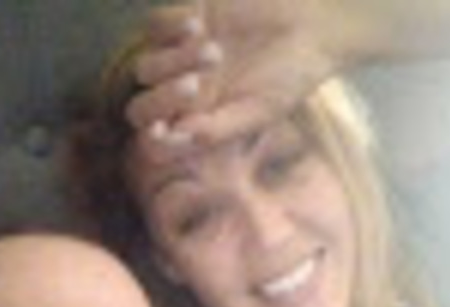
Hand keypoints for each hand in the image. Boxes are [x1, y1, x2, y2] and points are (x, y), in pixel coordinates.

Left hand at [127, 0, 342, 158]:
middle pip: (140, 109)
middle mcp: (181, 97)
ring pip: (144, 69)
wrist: (309, 28)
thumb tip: (180, 141)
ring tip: (216, 51)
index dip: (151, 140)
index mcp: (197, 124)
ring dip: (173, 61)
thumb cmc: (288, 78)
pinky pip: (153, 26)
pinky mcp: (182, 22)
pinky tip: (202, 21)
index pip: (156, 141)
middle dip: (161, 99)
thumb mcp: (259, 111)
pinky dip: (171, 25)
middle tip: (196, 85)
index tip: (162, 130)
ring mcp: (177, 60)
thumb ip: (219, 130)